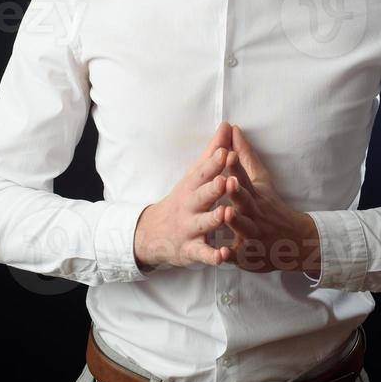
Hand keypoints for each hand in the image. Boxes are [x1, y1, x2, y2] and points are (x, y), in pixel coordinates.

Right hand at [133, 121, 234, 269]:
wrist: (152, 233)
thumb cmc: (183, 199)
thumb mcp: (194, 175)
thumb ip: (213, 152)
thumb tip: (227, 125)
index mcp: (191, 186)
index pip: (202, 172)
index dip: (214, 163)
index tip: (227, 151)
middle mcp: (189, 206)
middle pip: (201, 196)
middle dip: (214, 188)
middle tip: (227, 180)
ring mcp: (189, 228)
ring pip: (203, 224)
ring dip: (214, 219)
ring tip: (226, 213)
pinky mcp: (191, 250)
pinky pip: (203, 254)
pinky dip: (213, 256)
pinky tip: (225, 255)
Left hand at [220, 124, 320, 273]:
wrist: (296, 241)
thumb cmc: (270, 206)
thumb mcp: (260, 180)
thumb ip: (244, 156)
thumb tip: (233, 128)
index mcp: (255, 194)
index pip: (245, 177)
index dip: (236, 167)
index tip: (227, 154)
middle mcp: (255, 212)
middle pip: (246, 201)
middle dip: (237, 192)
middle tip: (228, 182)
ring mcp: (254, 233)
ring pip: (244, 227)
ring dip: (236, 221)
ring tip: (226, 213)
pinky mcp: (249, 254)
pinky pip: (241, 256)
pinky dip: (232, 256)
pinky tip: (223, 254)